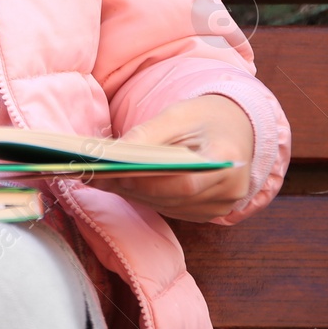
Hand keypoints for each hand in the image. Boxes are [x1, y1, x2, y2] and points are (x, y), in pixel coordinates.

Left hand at [92, 95, 254, 220]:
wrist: (237, 130)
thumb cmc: (206, 117)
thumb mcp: (178, 114)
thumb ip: (148, 134)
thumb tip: (114, 153)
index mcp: (227, 161)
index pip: (183, 182)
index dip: (145, 181)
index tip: (111, 172)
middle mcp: (228, 192)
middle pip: (170, 197)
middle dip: (128, 185)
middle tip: (90, 174)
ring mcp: (220, 207)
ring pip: (165, 205)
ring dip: (130, 192)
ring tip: (95, 177)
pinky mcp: (207, 214)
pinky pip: (169, 208)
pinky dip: (143, 196)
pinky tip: (117, 182)